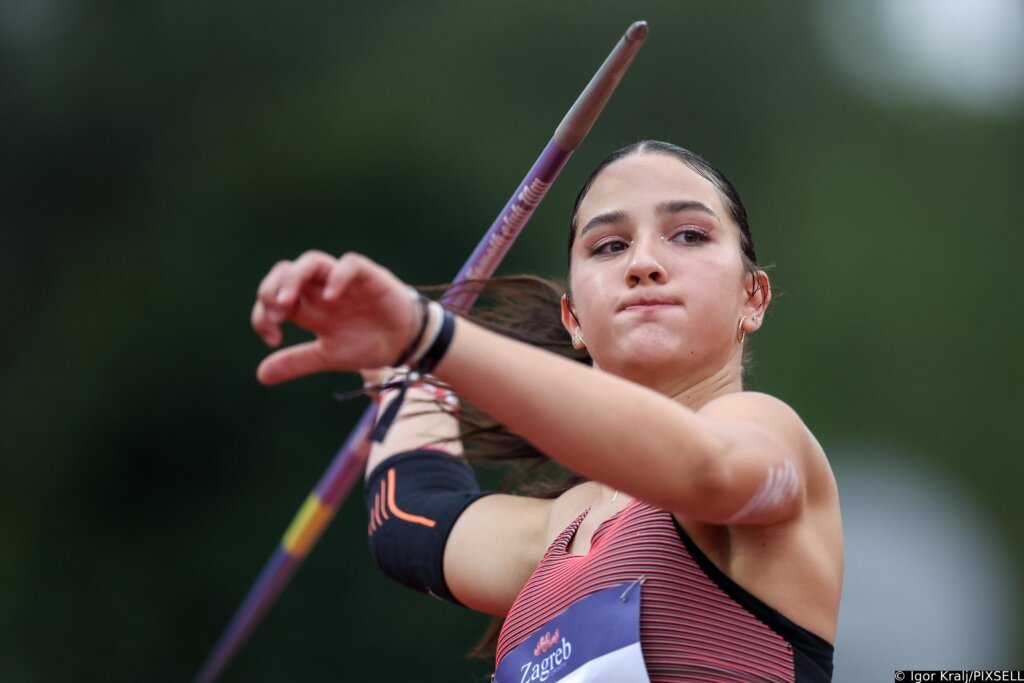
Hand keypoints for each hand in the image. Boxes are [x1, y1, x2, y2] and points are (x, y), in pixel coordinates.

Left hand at [251, 251, 418, 384]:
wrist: (405, 344)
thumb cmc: (366, 344)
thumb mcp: (327, 356)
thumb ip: (296, 361)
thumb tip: (261, 375)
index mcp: (309, 305)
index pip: (273, 297)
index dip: (263, 314)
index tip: (272, 339)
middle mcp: (321, 288)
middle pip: (286, 271)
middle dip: (272, 289)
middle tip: (274, 313)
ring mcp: (343, 281)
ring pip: (311, 262)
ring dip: (293, 279)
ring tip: (287, 303)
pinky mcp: (368, 276)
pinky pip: (349, 264)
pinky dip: (337, 277)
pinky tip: (330, 297)